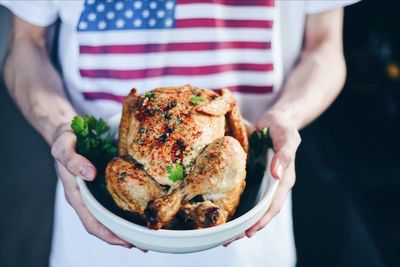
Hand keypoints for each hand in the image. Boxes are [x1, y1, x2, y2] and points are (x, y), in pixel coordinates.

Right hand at [51, 123, 145, 251]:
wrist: (67, 131)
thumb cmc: (65, 140)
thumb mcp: (64, 146)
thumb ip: (73, 160)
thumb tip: (89, 174)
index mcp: (76, 194)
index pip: (92, 223)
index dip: (109, 235)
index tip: (127, 242)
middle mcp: (87, 198)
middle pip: (105, 224)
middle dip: (124, 236)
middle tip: (146, 243)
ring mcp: (96, 192)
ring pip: (112, 215)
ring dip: (128, 225)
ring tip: (147, 232)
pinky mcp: (105, 184)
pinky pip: (117, 200)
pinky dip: (128, 209)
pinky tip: (143, 209)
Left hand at [224, 111, 300, 245]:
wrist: (275, 119)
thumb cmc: (282, 127)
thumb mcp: (286, 137)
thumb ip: (284, 155)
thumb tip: (277, 175)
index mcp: (284, 179)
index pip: (273, 206)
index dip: (261, 221)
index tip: (248, 232)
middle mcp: (273, 184)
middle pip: (261, 211)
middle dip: (246, 226)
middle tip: (227, 240)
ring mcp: (262, 181)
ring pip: (252, 205)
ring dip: (239, 219)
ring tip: (222, 232)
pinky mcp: (253, 175)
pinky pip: (245, 193)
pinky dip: (235, 204)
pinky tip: (222, 210)